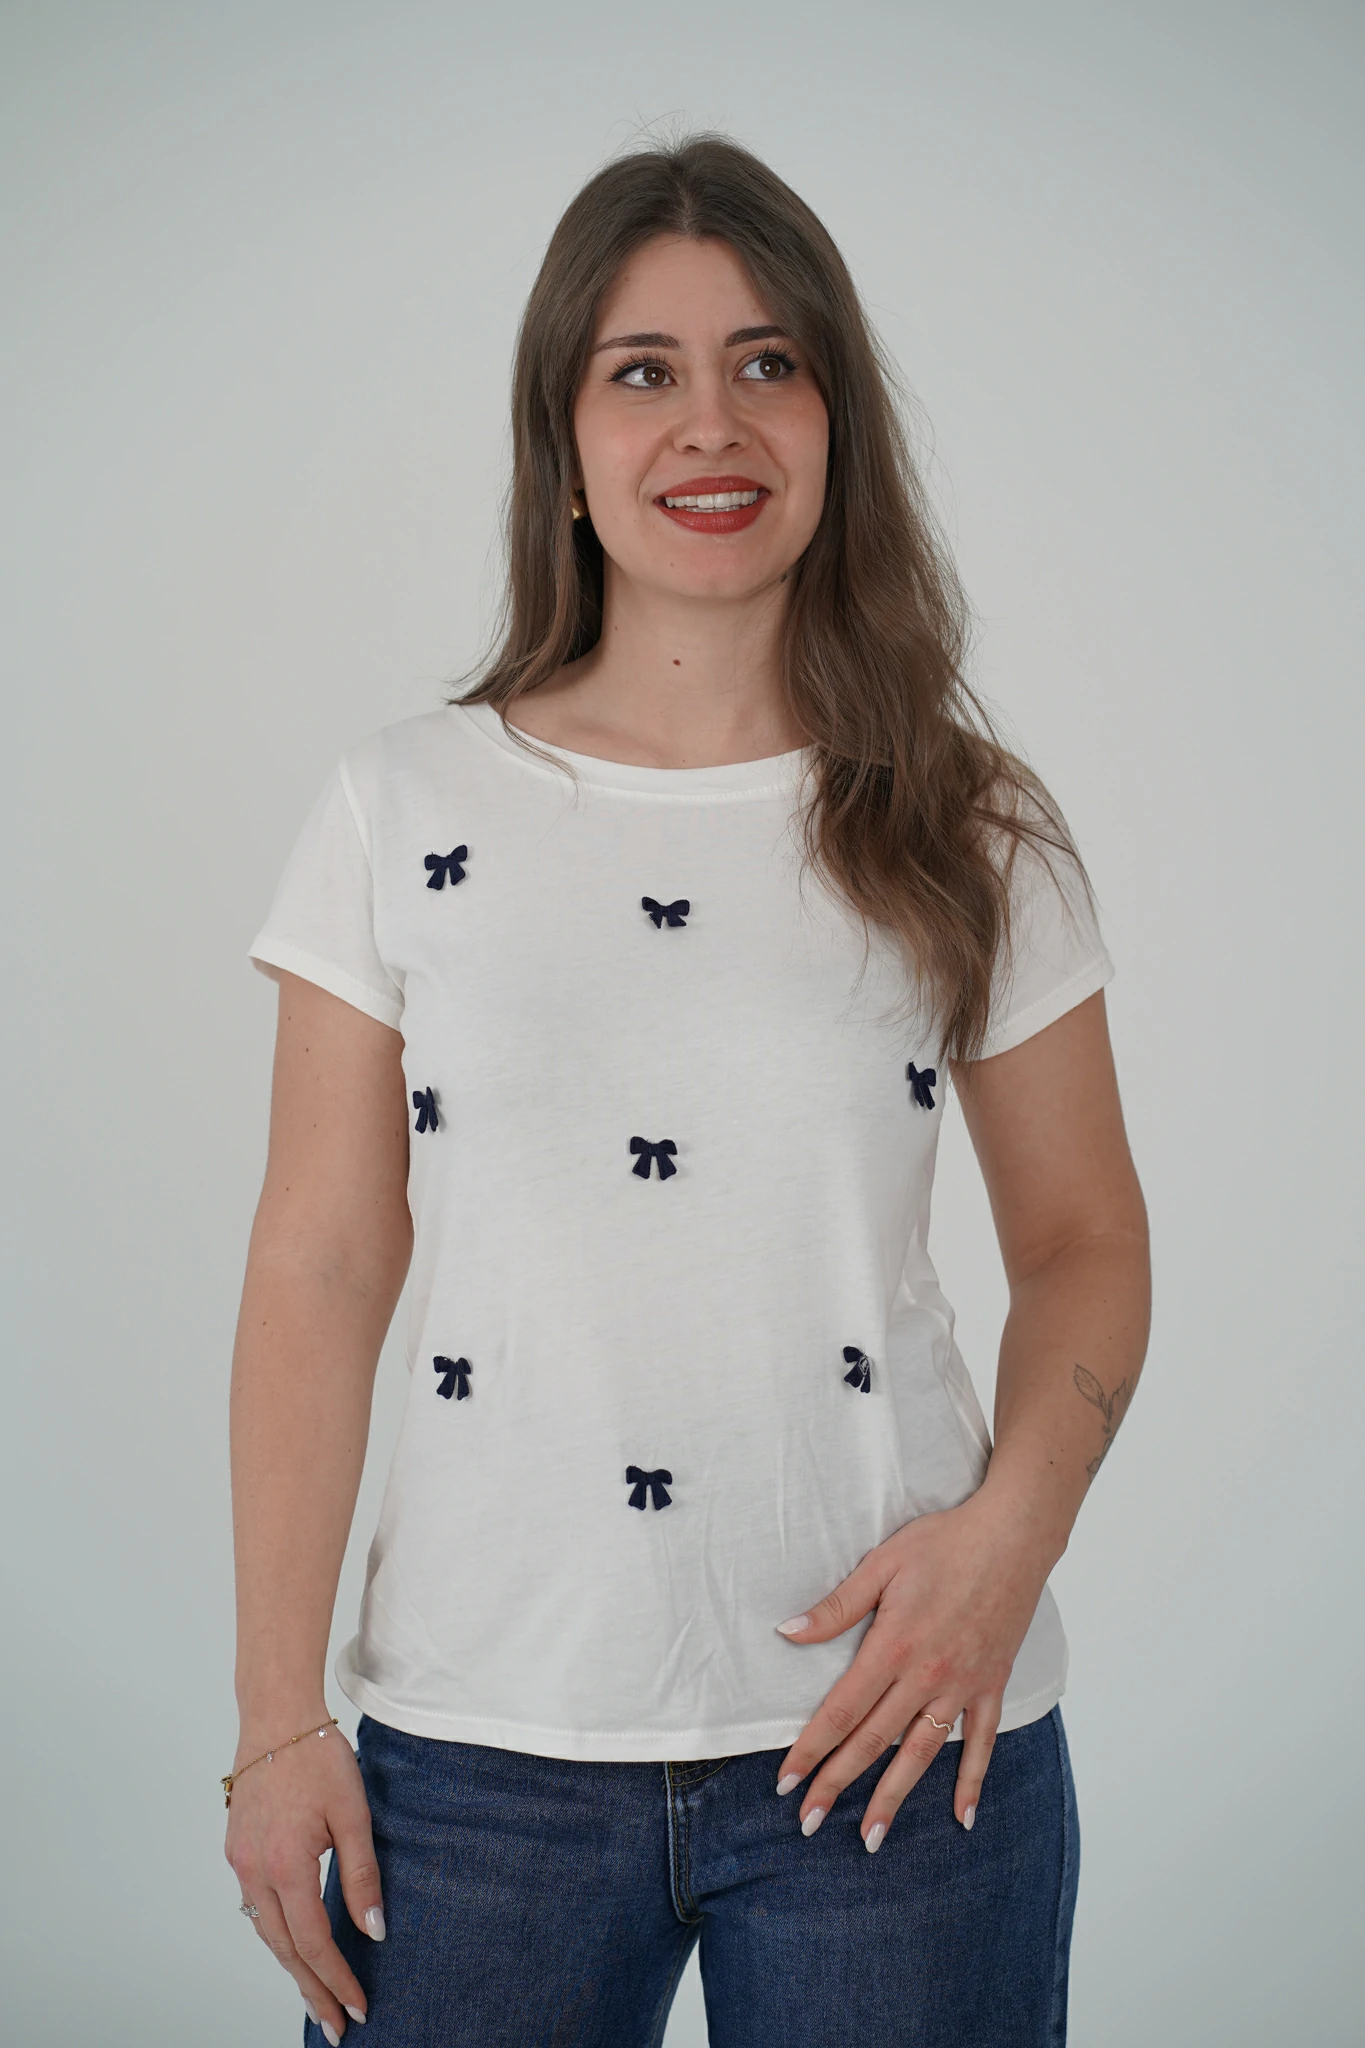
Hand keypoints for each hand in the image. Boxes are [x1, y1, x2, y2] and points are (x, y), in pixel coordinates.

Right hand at [225, 1719, 384, 2040]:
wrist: (276, 1717)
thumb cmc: (318, 1757)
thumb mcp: (353, 1814)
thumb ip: (362, 1876)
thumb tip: (374, 1930)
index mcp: (285, 1865)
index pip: (314, 1941)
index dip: (337, 1978)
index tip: (358, 2006)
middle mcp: (254, 1872)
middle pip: (284, 1949)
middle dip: (312, 1989)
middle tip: (336, 2024)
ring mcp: (240, 1862)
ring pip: (266, 1932)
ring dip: (292, 1966)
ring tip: (318, 1996)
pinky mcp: (237, 1850)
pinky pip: (256, 1907)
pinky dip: (277, 1934)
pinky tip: (294, 1945)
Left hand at [770, 1489, 1052, 1850]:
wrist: (1012, 1536)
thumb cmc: (944, 1543)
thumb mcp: (881, 1565)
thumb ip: (836, 1607)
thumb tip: (788, 1632)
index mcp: (893, 1647)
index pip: (841, 1712)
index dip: (810, 1750)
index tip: (786, 1782)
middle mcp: (926, 1676)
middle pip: (873, 1742)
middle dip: (837, 1785)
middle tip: (808, 1824)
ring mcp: (962, 1686)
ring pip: (921, 1755)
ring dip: (893, 1798)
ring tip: (870, 1838)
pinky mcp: (992, 1684)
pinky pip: (982, 1743)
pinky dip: (972, 1781)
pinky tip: (962, 1817)